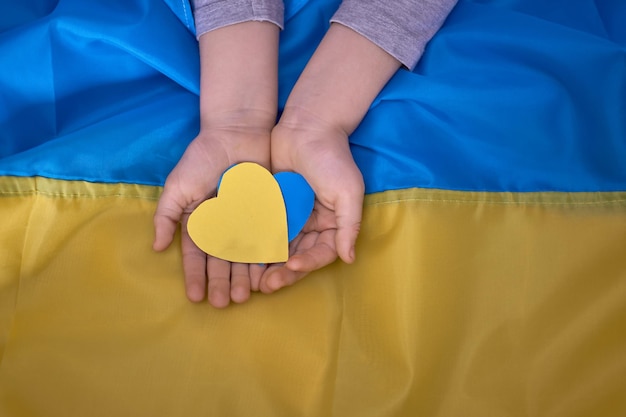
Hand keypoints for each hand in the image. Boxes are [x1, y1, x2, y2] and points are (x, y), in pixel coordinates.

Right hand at [153, 121, 269, 307]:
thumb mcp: (178, 186)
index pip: (196, 254)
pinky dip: (265, 258)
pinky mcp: (266, 214)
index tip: (196, 297)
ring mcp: (245, 221)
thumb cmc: (203, 158)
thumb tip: (154, 248)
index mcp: (199, 221)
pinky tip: (264, 276)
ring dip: (243, 277)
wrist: (238, 133)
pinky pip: (266, 240)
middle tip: (223, 304)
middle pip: (221, 260)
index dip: (195, 276)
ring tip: (243, 297)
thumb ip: (166, 215)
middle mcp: (222, 226)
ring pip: (244, 255)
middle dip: (221, 282)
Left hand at [256, 116, 364, 292]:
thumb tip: (349, 258)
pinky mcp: (272, 206)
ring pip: (279, 248)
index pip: (322, 253)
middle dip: (285, 272)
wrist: (307, 126)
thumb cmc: (332, 158)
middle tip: (268, 285)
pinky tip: (243, 255)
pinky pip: (263, 229)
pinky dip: (255, 244)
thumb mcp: (348, 192)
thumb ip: (349, 226)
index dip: (308, 264)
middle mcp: (313, 225)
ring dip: (268, 265)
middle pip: (299, 256)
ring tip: (253, 280)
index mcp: (333, 224)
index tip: (293, 266)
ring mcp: (291, 217)